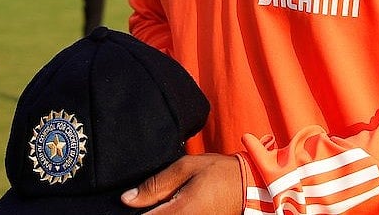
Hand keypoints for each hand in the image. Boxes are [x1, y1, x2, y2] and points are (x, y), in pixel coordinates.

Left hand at [120, 153, 242, 213]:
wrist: (251, 187)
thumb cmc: (220, 173)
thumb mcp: (186, 168)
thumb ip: (156, 184)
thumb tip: (127, 199)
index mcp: (181, 212)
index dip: (133, 211)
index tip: (127, 203)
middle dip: (144, 211)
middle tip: (141, 199)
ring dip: (156, 211)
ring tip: (155, 201)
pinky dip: (167, 212)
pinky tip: (165, 205)